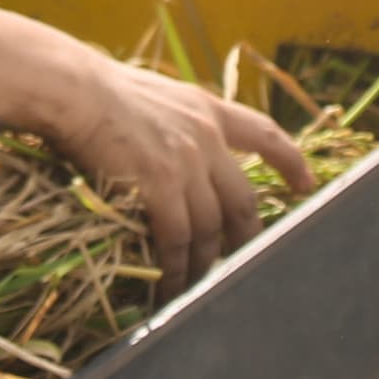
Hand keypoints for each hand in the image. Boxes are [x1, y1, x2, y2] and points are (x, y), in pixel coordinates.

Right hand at [49, 61, 315, 292]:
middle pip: (242, 199)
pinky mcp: (160, 183)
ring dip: (206, 263)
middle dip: (248, 236)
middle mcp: (206, 136)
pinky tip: (170, 287)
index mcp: (206, 110)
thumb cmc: (96, 91)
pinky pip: (178, 238)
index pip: (263, 133)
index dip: (290, 160)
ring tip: (198, 289)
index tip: (306, 184)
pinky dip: (176, 267)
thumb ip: (174, 123)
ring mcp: (187, 161)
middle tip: (247, 264)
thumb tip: (171, 151)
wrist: (72, 88)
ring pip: (211, 227)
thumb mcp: (154, 96)